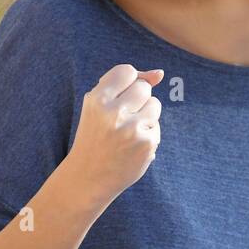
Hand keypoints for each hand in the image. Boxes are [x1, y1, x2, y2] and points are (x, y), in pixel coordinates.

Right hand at [62, 64, 163, 209]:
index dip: (128, 82)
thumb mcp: (100, 106)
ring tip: (126, 132)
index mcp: (97, 99)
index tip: (120, 97)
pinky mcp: (146, 143)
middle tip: (122, 119)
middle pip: (144, 88)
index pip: (126, 71)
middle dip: (138, 100)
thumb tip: (159, 73)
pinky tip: (131, 147)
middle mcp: (113, 112)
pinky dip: (148, 135)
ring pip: (154, 105)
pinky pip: (157, 127)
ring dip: (146, 116)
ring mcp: (131, 129)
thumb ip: (127, 85)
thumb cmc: (96, 136)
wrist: (89, 177)